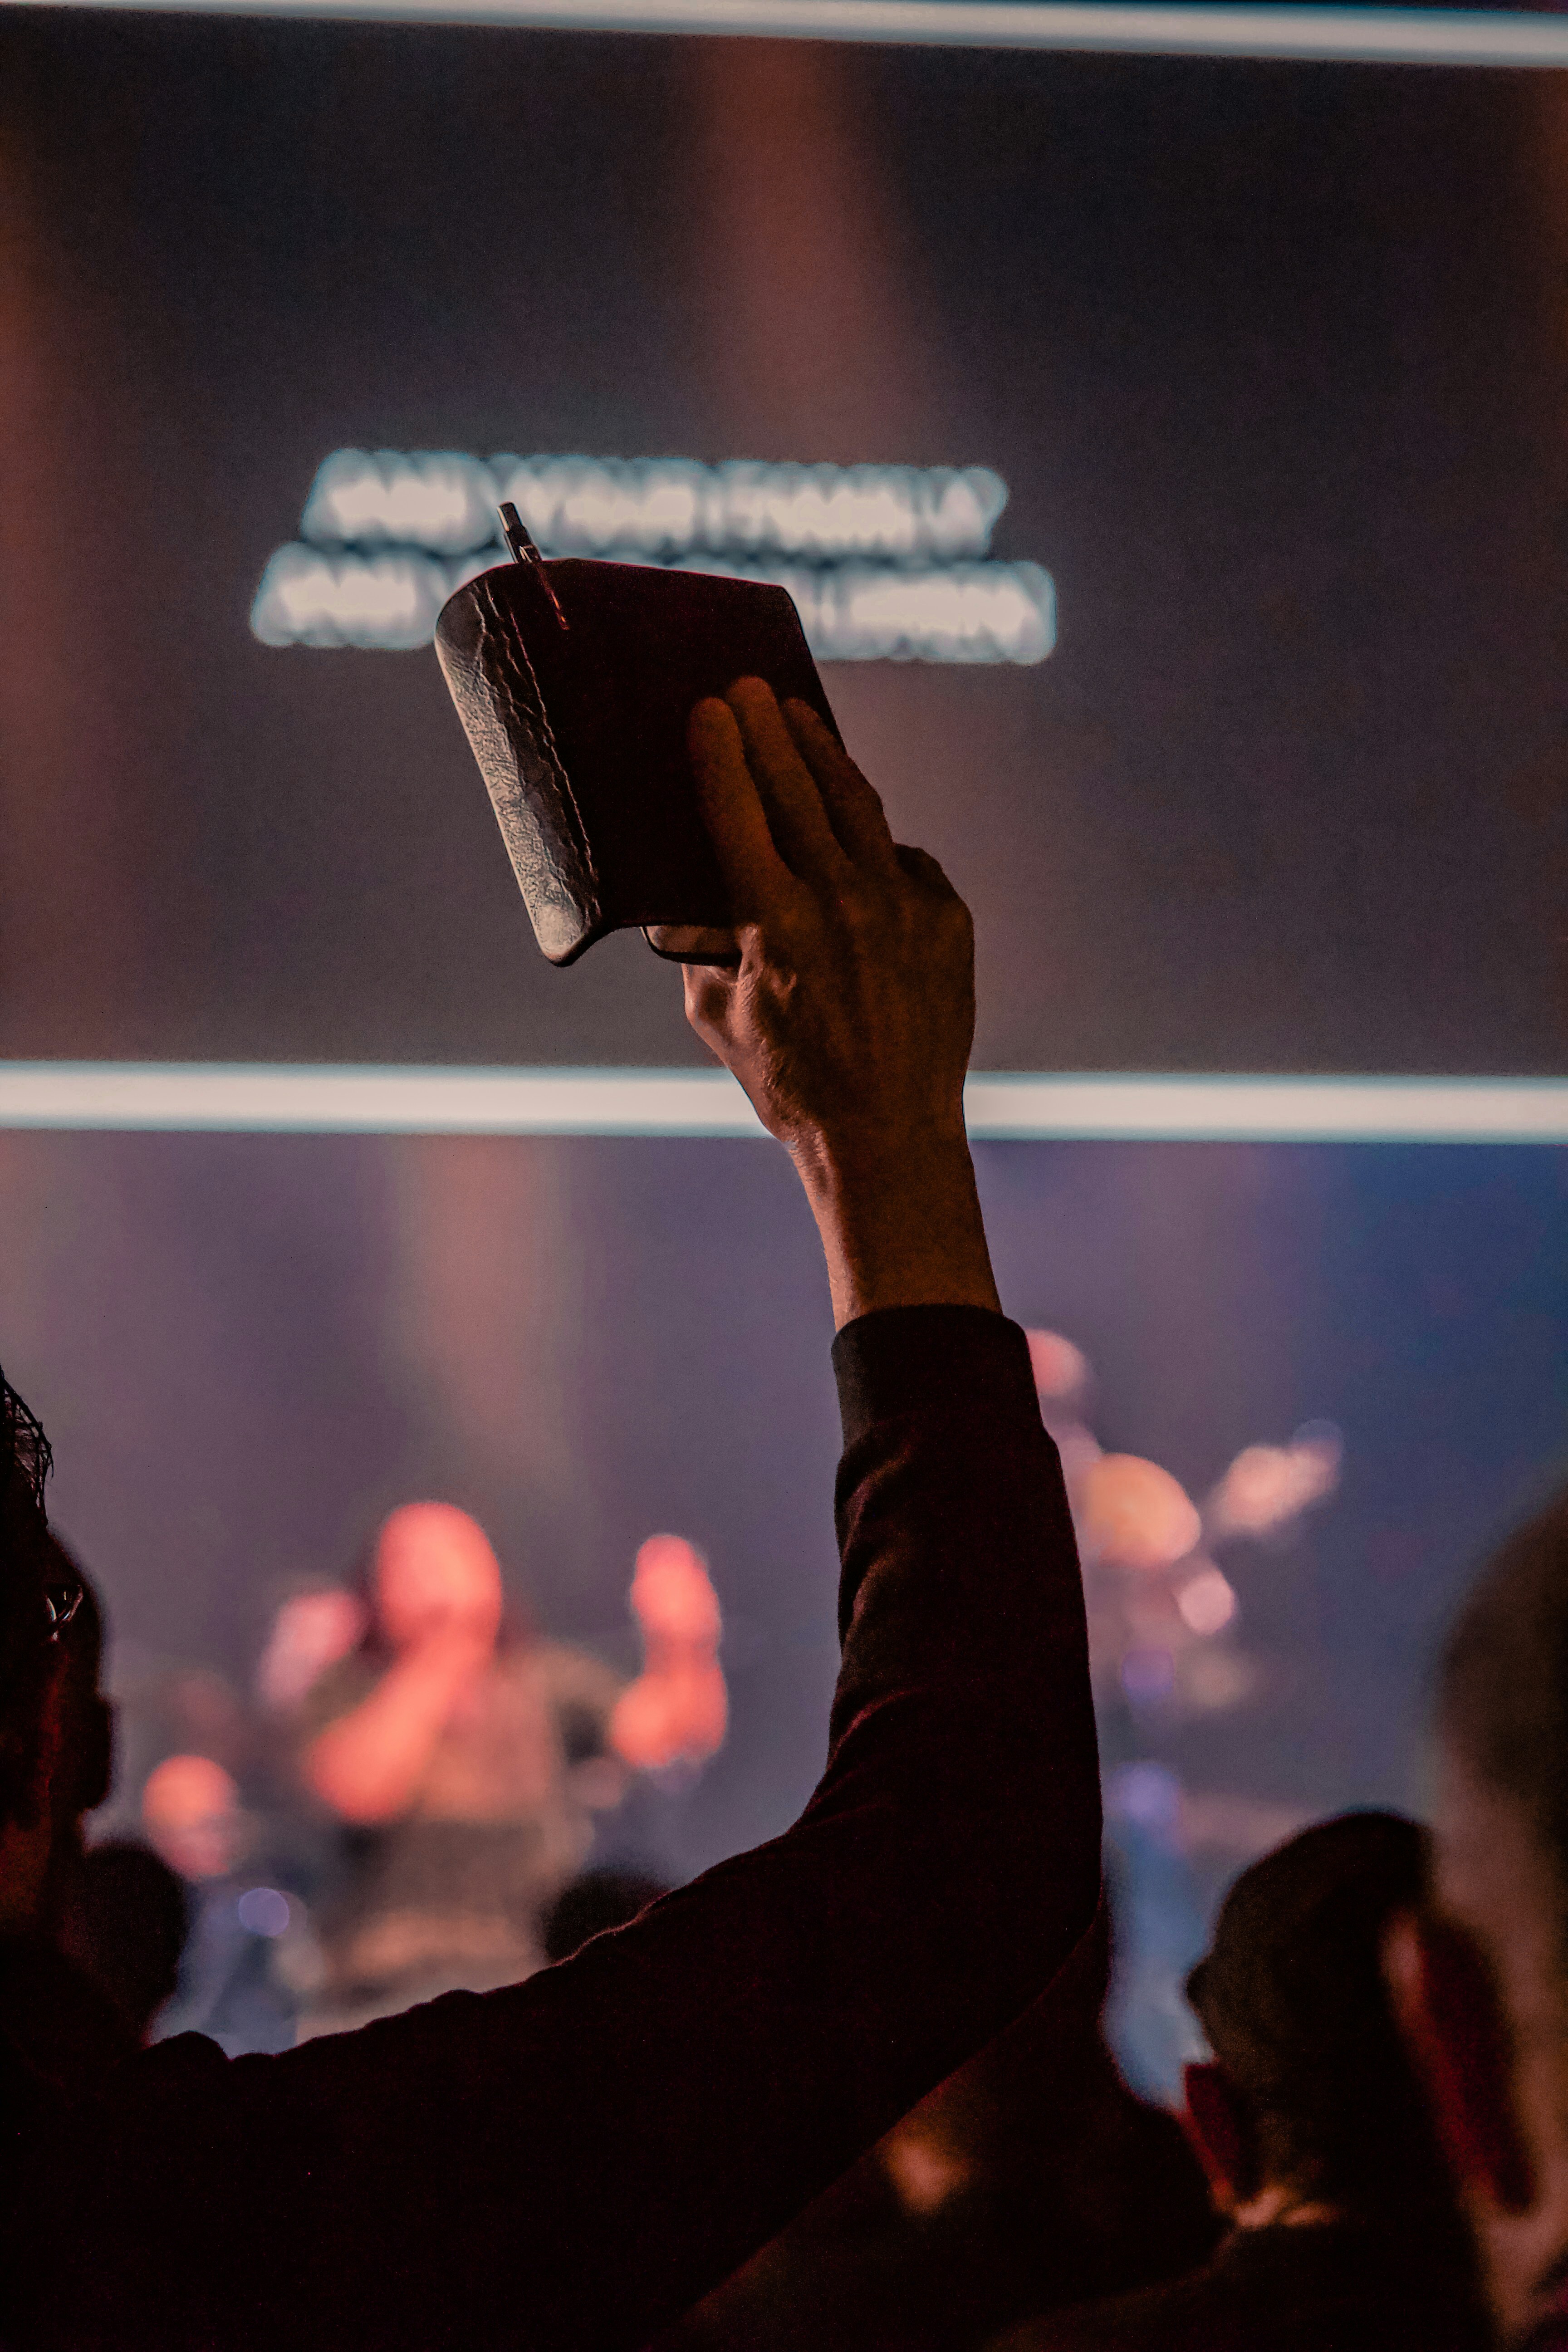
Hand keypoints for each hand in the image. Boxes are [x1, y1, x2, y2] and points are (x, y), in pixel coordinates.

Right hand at [678, 680, 999, 1328]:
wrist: (888, 1136)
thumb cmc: (791, 1086)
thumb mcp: (721, 1018)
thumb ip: (703, 951)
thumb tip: (689, 903)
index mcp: (776, 923)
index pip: (738, 813)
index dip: (721, 754)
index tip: (711, 706)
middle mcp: (842, 902)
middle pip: (798, 790)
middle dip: (769, 731)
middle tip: (751, 687)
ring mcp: (903, 906)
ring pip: (857, 808)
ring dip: (824, 757)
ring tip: (801, 718)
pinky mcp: (946, 919)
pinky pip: (904, 862)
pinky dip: (876, 845)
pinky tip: (855, 828)